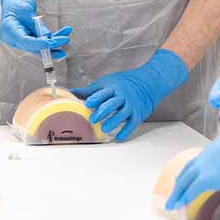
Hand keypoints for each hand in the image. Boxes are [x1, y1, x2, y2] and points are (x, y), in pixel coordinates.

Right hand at [0, 0, 70, 57]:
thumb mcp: (26, 9)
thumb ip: (36, 25)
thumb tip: (48, 37)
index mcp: (9, 31)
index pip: (26, 42)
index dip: (41, 44)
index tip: (54, 43)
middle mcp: (13, 38)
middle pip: (33, 47)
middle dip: (49, 48)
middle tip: (64, 44)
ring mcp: (20, 38)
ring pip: (38, 45)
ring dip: (52, 42)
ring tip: (65, 38)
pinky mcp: (26, 36)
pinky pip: (39, 39)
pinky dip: (49, 37)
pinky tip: (61, 34)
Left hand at [72, 49, 187, 141]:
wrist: (148, 82)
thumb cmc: (123, 83)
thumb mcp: (106, 83)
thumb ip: (89, 90)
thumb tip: (71, 92)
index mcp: (113, 88)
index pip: (103, 93)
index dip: (96, 98)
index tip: (88, 103)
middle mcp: (122, 97)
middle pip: (112, 104)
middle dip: (102, 111)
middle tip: (93, 119)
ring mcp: (131, 106)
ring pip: (122, 114)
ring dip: (113, 121)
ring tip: (104, 129)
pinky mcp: (138, 114)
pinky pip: (132, 123)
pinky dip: (126, 130)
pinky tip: (119, 137)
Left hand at [165, 121, 219, 208]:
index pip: (205, 157)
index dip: (196, 169)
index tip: (193, 177)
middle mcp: (213, 149)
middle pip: (191, 165)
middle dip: (182, 179)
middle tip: (176, 190)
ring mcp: (211, 161)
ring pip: (187, 176)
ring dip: (179, 190)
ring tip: (172, 201)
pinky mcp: (212, 175)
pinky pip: (192, 187)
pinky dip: (182, 196)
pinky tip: (178, 204)